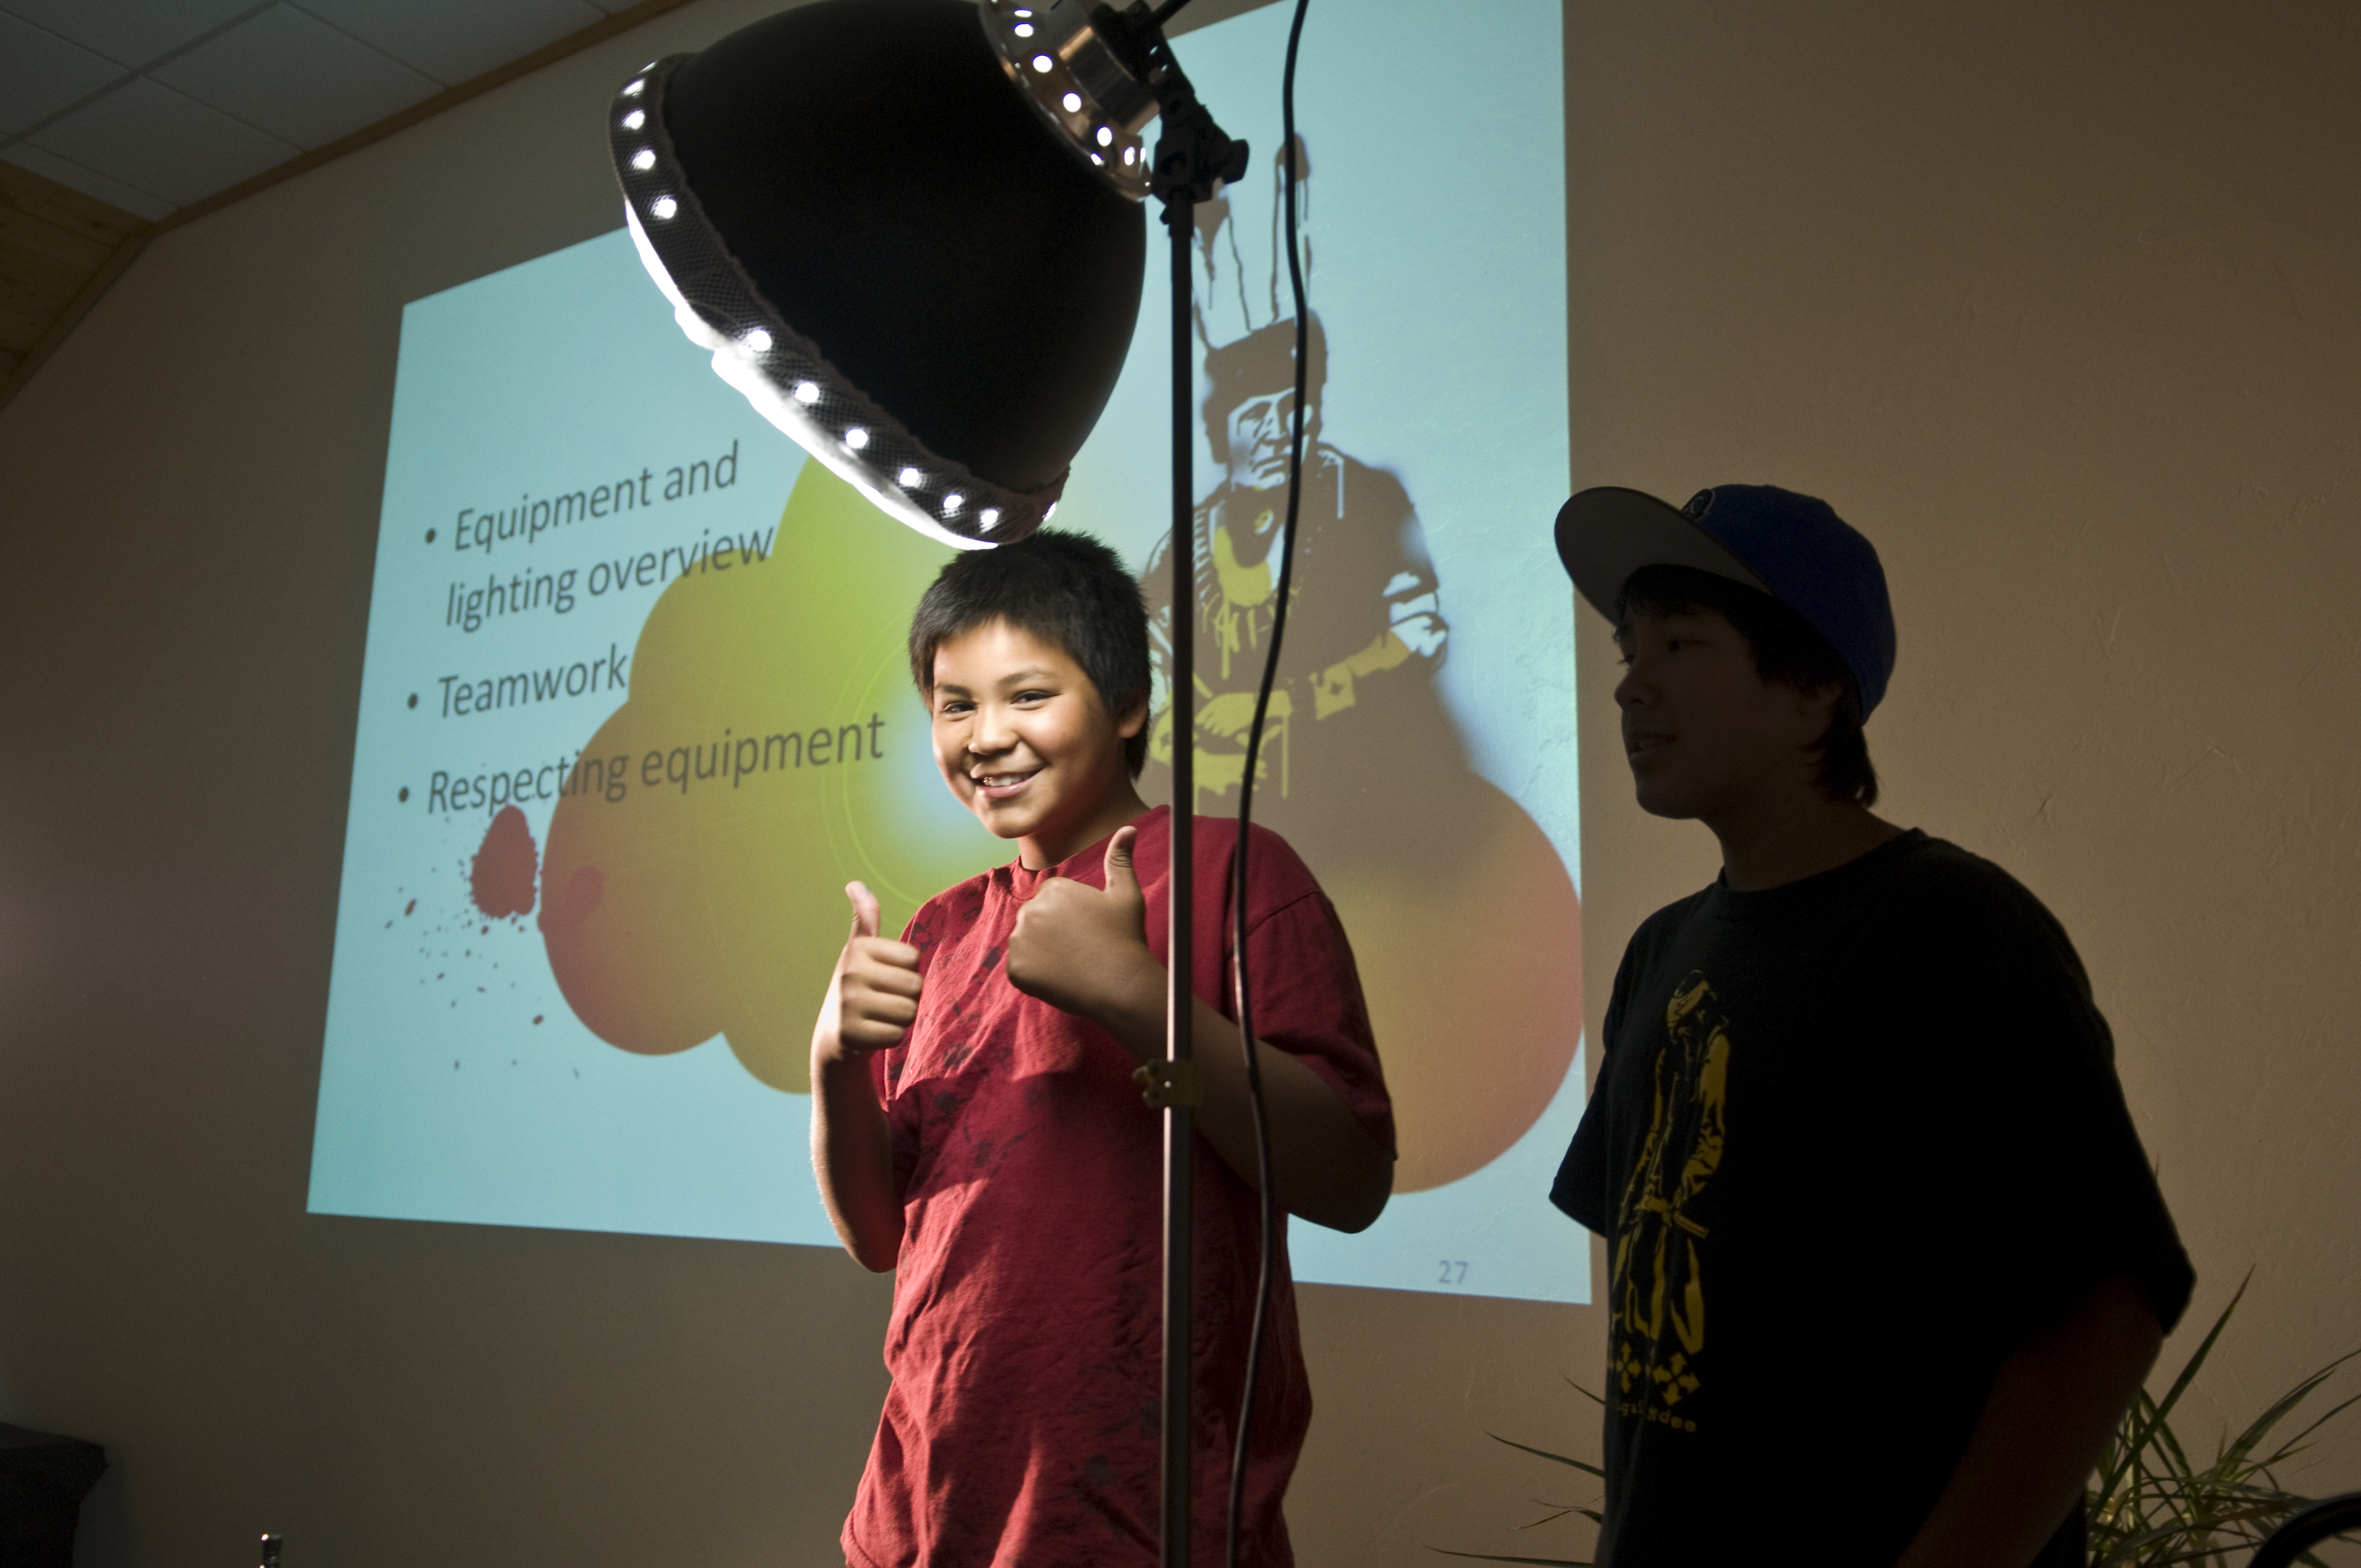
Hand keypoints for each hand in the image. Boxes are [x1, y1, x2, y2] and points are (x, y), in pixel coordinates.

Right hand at [827, 881, 921, 1057]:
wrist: (834, 1035)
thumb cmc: (857, 986)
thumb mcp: (859, 950)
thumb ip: (865, 918)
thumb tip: (855, 883)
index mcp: (858, 948)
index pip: (913, 958)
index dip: (906, 971)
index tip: (884, 978)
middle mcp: (849, 972)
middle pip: (915, 986)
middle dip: (907, 997)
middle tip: (884, 1001)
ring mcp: (848, 1004)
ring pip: (909, 1011)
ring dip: (901, 1019)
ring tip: (879, 1016)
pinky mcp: (851, 1034)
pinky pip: (897, 1035)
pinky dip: (890, 1038)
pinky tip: (873, 1033)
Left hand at [1005, 827, 1162, 1051]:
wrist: (1121, 985)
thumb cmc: (1125, 937)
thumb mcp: (1126, 894)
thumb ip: (1119, 859)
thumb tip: (1128, 828)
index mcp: (1054, 889)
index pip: (1053, 899)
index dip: (1072, 917)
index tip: (1089, 930)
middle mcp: (1030, 909)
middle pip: (1036, 919)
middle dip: (1053, 932)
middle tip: (1081, 949)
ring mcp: (1020, 940)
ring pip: (1026, 943)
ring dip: (1042, 952)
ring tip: (1071, 963)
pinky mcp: (1015, 969)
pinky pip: (1020, 969)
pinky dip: (1035, 975)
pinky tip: (1060, 978)